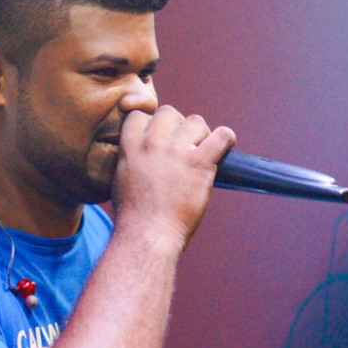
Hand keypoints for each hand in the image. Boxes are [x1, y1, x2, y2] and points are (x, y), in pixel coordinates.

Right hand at [111, 105, 234, 247]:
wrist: (148, 234)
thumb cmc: (133, 215)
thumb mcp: (121, 178)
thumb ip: (131, 159)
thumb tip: (140, 154)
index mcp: (130, 147)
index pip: (140, 115)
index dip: (152, 123)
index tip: (159, 136)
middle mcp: (152, 144)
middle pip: (169, 112)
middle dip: (177, 125)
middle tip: (183, 144)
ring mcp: (176, 152)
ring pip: (195, 121)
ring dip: (200, 133)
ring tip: (201, 149)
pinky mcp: (199, 163)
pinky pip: (221, 136)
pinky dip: (226, 138)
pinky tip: (226, 145)